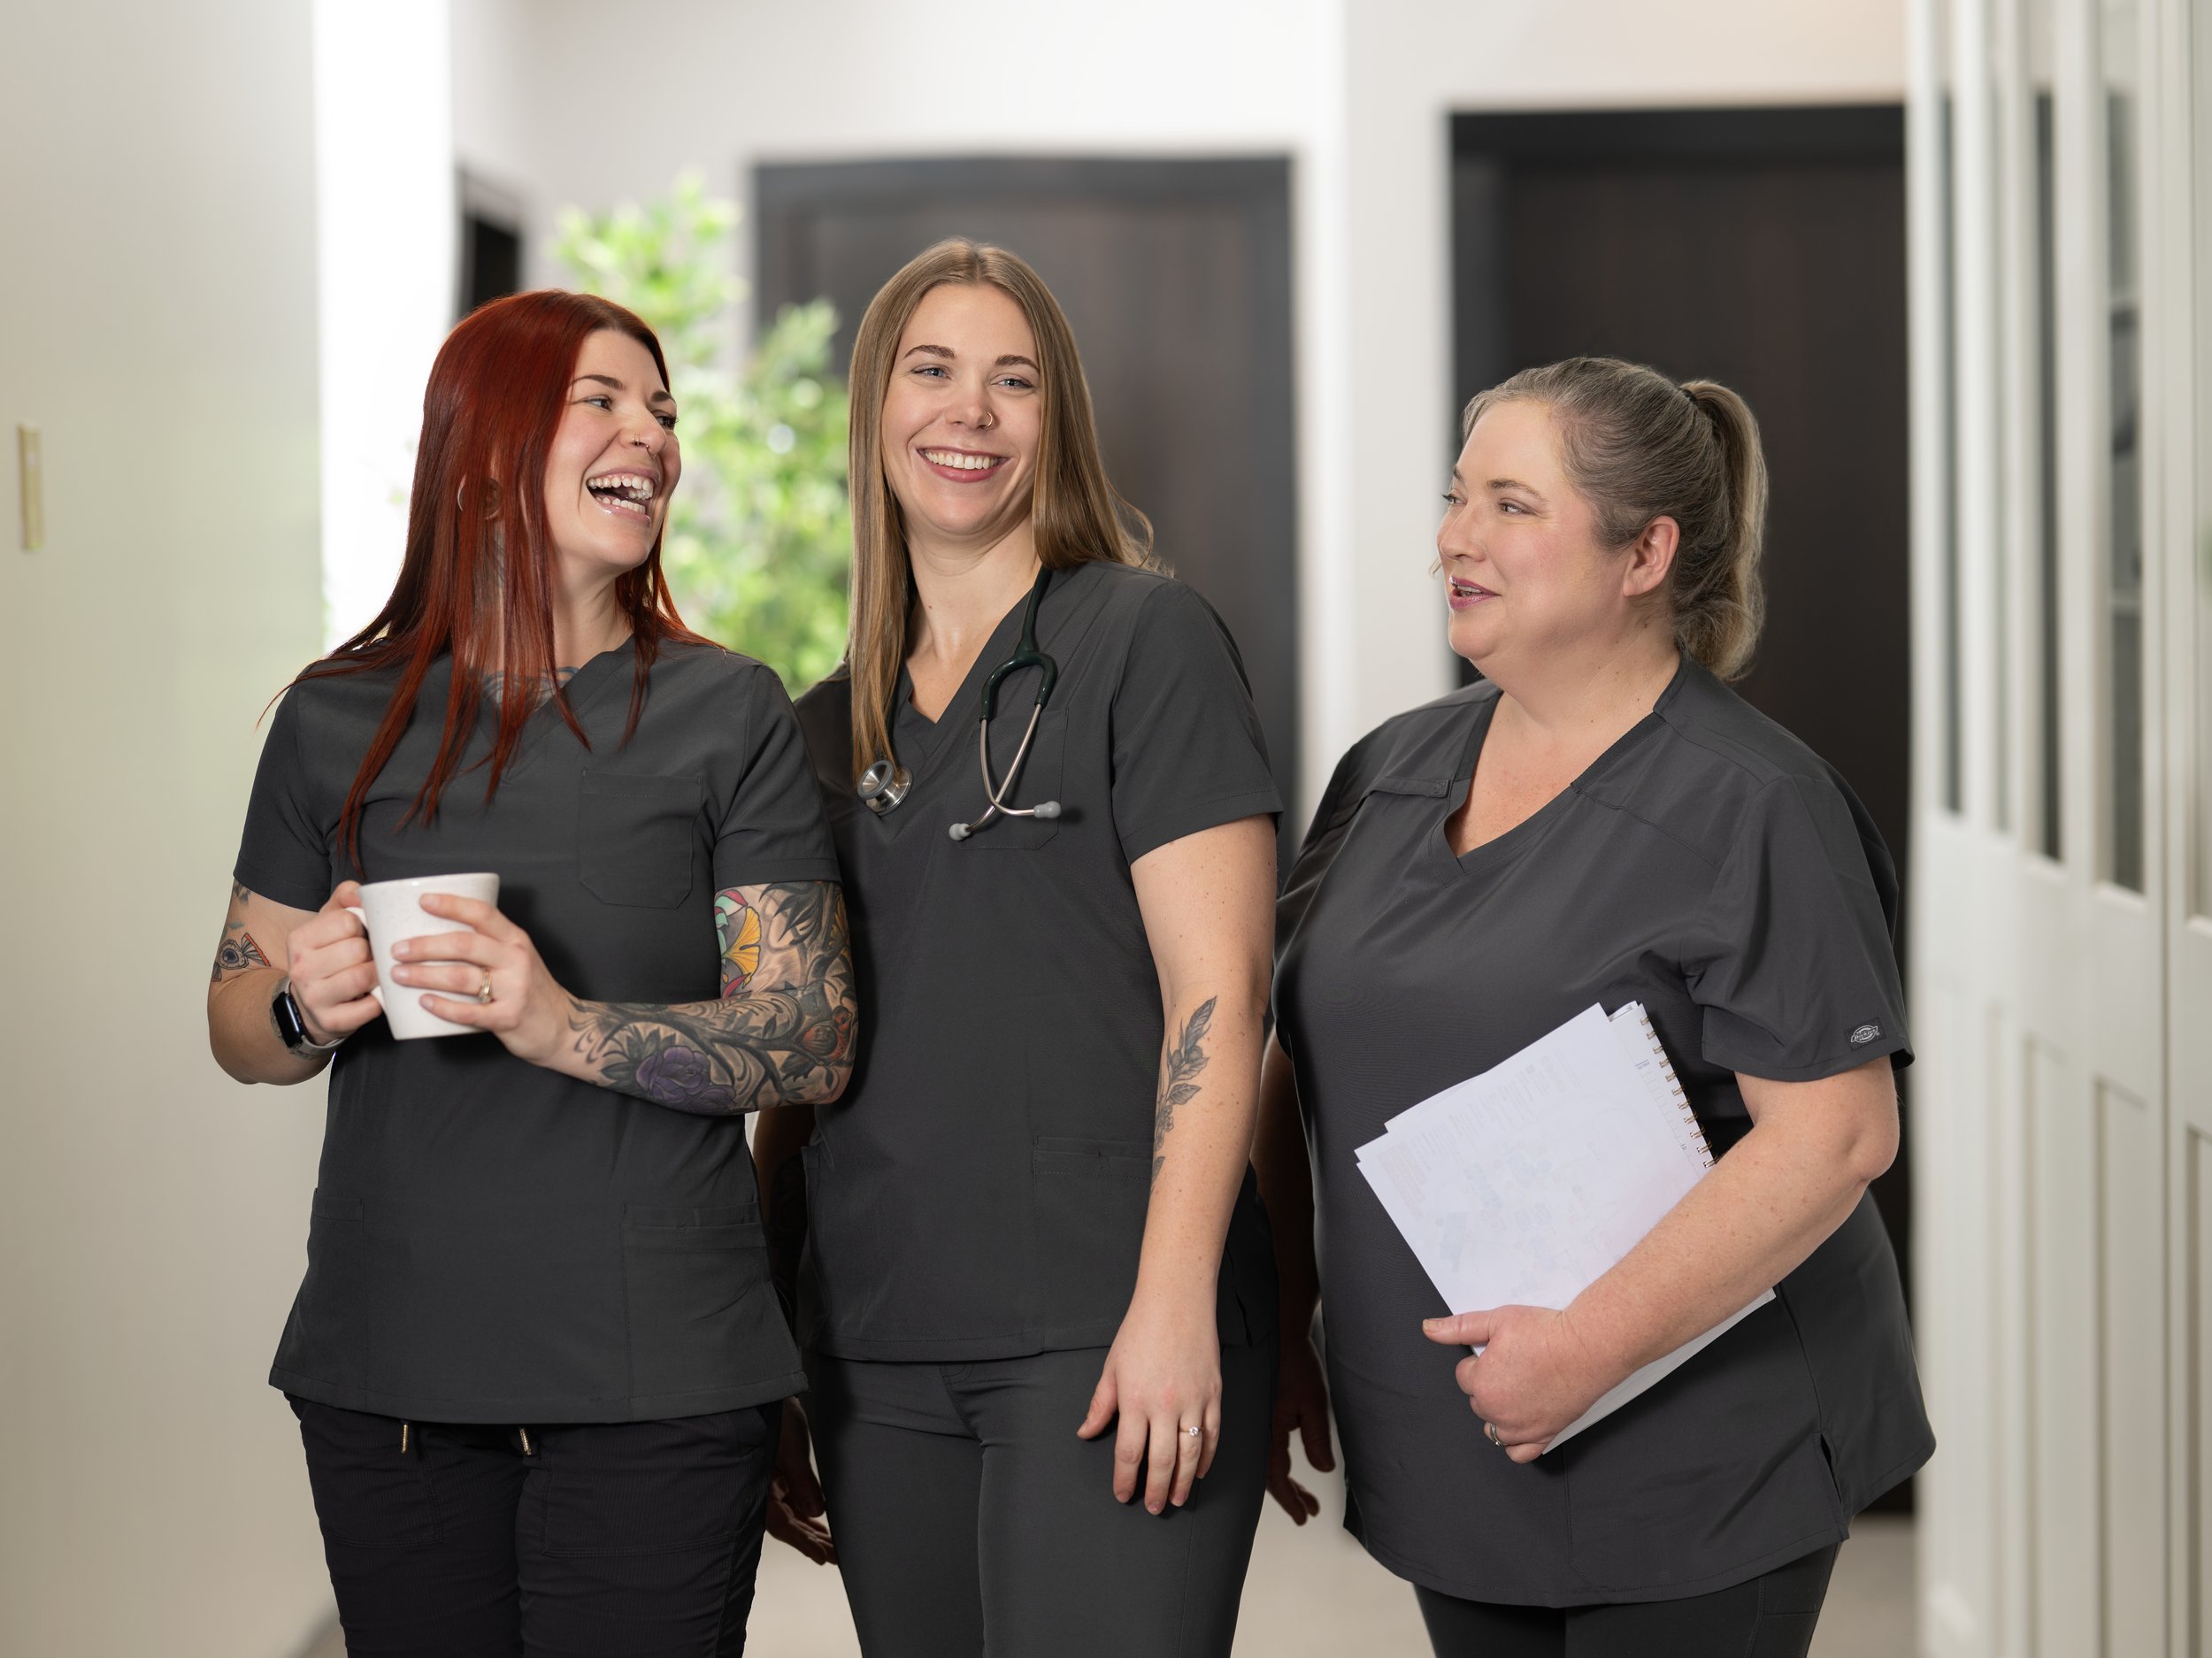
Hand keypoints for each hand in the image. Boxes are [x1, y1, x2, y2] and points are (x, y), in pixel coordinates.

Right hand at [284, 883, 383, 1042]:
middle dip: (372, 952)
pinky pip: (370, 1007)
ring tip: (374, 974)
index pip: (348, 921)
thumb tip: (362, 893)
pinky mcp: (331, 1021)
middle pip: (358, 949)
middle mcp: (300, 968)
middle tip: (369, 958)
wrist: (309, 1004)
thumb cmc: (328, 956)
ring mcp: (313, 997)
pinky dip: (380, 1000)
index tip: (361, 936)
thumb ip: (345, 899)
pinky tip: (374, 995)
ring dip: (378, 975)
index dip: (364, 927)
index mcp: (300, 939)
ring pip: (364, 976)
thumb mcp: (329, 922)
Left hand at [386, 893, 573, 1064]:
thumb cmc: (529, 989)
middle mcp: (516, 960)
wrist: (561, 1026)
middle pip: (465, 944)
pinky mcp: (509, 1017)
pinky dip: (443, 1007)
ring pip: (462, 977)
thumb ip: (487, 946)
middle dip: (425, 945)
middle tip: (397, 949)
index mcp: (516, 939)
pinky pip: (469, 1012)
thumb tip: (433, 935)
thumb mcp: (516, 958)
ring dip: (424, 975)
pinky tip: (424, 1002)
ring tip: (399, 974)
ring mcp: (515, 989)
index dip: (452, 905)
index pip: (483, 913)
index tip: (422, 901)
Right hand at [764, 1399, 835, 1564]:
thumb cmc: (772, 1415)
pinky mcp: (776, 1474)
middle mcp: (761, 1489)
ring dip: (811, 1531)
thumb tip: (817, 1512)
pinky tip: (820, 1523)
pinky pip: (791, 1501)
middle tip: (837, 1557)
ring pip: (791, 1514)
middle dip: (812, 1542)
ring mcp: (769, 1483)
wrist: (762, 1391)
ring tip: (833, 1547)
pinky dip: (806, 1513)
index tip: (822, 1558)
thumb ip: (803, 1482)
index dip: (801, 1543)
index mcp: (758, 1486)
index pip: (781, 1524)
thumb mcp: (790, 1449)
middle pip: (788, 1524)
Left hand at [1078, 1287, 1221, 1513]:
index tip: (1122, 1494)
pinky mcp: (1213, 1394)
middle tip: (1154, 1508)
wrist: (1177, 1301)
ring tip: (1177, 1498)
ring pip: (1189, 1453)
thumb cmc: (1141, 1330)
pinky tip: (1198, 1470)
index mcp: (1135, 1399)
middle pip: (1161, 1461)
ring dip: (1182, 1481)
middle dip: (1156, 1489)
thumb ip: (1100, 1405)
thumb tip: (1086, 1432)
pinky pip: (1212, 1435)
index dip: (1124, 1479)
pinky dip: (1206, 1457)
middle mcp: (1165, 1405)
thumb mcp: (1112, 1368)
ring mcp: (1193, 1401)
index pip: (1128, 1452)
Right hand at [1267, 1330, 1334, 1523]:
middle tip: (1308, 1511)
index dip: (1290, 1500)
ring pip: (1268, 1462)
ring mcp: (1259, 1422)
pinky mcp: (1262, 1413)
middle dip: (1290, 1495)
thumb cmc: (1296, 1363)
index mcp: (1268, 1431)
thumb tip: (1323, 1469)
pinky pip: (1267, 1447)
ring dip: (1285, 1481)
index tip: (1304, 1516)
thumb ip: (1316, 1438)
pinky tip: (1288, 1464)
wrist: (1280, 1333)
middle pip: (1270, 1475)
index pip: (1276, 1477)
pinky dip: (1278, 1462)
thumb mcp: (1314, 1402)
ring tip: (1305, 1496)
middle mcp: (1259, 1430)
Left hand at [1422, 1305, 1608, 1463]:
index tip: (1496, 1352)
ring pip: (1492, 1428)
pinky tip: (1519, 1423)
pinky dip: (1514, 1443)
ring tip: (1516, 1389)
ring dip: (1497, 1412)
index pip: (1464, 1376)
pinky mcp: (1543, 1436)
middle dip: (1487, 1384)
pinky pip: (1518, 1453)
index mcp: (1482, 1383)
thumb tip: (1430, 1329)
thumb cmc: (1547, 1334)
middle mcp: (1497, 1410)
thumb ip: (1459, 1327)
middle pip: (1477, 1401)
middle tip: (1512, 1365)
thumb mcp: (1497, 1320)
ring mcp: (1520, 1427)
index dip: (1479, 1361)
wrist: (1587, 1348)